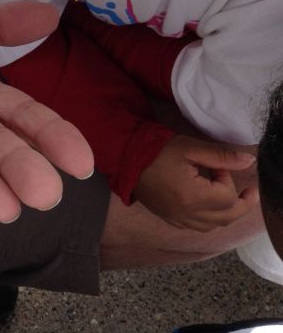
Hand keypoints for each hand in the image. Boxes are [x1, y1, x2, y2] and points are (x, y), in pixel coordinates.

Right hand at [133, 135, 258, 231]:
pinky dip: (210, 220)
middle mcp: (186, 214)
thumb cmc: (157, 151)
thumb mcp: (190, 148)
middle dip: (242, 203)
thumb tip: (248, 162)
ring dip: (227, 214)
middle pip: (228, 217)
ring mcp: (177, 219)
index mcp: (192, 196)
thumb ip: (221, 157)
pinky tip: (208, 207)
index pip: (228, 197)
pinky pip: (197, 227)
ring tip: (230, 198)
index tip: (216, 165)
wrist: (126, 159)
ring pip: (214, 226)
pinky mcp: (169, 219)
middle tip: (249, 190)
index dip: (228, 179)